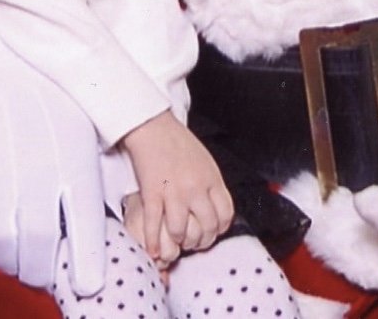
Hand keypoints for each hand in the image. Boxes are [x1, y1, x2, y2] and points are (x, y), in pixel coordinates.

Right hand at [0, 26, 106, 293]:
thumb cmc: (45, 96)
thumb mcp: (80, 127)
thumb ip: (83, 176)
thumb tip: (88, 225)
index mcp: (74, 158)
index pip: (85, 228)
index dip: (86, 265)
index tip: (87, 284)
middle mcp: (36, 173)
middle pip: (41, 247)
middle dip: (42, 271)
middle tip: (43, 272)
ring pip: (3, 247)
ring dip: (10, 262)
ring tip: (16, 257)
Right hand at [119, 111, 232, 263]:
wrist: (153, 127)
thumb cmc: (178, 142)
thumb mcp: (206, 162)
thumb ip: (212, 185)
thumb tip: (216, 207)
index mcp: (211, 179)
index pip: (225, 215)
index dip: (219, 230)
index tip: (212, 232)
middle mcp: (195, 188)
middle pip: (205, 228)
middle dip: (200, 241)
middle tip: (193, 243)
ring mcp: (173, 193)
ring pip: (181, 232)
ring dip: (178, 242)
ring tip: (175, 242)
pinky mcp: (151, 194)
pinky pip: (153, 225)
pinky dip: (152, 242)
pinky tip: (153, 250)